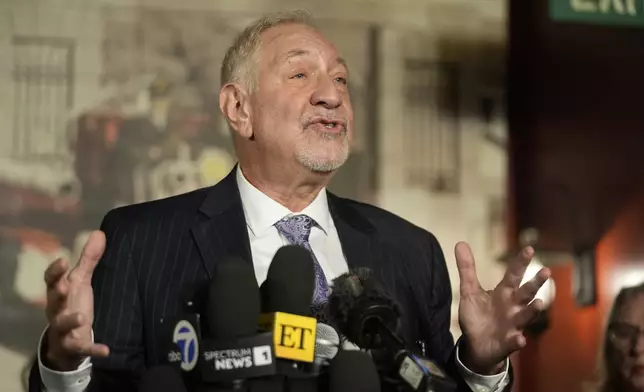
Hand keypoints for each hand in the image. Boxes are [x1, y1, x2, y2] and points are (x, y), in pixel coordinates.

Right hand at [44, 231, 109, 370]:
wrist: (66, 341)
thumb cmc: (72, 304)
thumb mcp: (80, 282)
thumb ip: (88, 260)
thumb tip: (99, 232)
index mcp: (59, 292)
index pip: (51, 281)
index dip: (54, 272)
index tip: (61, 260)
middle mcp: (57, 310)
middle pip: (53, 301)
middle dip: (57, 293)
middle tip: (64, 286)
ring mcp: (64, 329)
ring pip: (62, 325)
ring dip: (71, 320)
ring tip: (82, 317)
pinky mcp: (74, 346)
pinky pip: (83, 348)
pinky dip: (93, 349)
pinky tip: (105, 350)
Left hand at [454, 242, 550, 373]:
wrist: (476, 345)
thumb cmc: (478, 316)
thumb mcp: (469, 291)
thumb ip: (467, 269)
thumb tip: (460, 243)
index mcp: (504, 293)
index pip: (514, 274)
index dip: (521, 262)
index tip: (529, 248)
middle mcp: (513, 307)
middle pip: (526, 293)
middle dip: (535, 283)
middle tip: (545, 271)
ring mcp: (513, 325)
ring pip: (525, 316)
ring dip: (532, 310)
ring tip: (539, 303)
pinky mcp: (508, 342)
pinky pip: (515, 341)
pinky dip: (518, 340)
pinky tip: (520, 339)